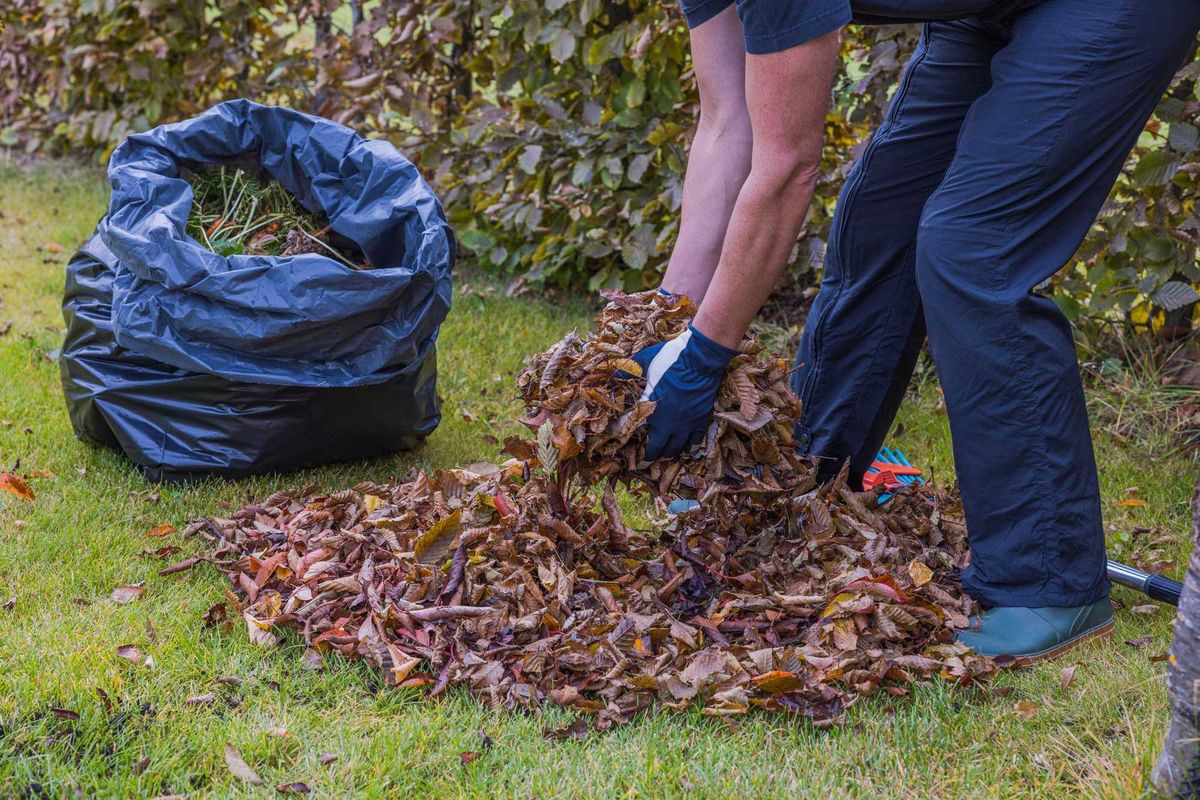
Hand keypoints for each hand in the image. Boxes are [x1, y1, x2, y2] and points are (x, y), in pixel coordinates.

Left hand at [630, 323, 737, 460]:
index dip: (622, 435)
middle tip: (645, 459)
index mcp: (649, 408)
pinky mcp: (701, 420)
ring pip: (676, 448)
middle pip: (656, 448)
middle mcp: (667, 422)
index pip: (630, 428)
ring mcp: (685, 424)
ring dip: (668, 454)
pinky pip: (695, 442)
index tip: (618, 440)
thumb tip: (613, 375)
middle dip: (649, 456)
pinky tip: (686, 450)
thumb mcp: (644, 360)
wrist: (700, 358)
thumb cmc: (671, 357)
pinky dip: (689, 448)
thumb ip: (628, 370)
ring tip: (664, 455)